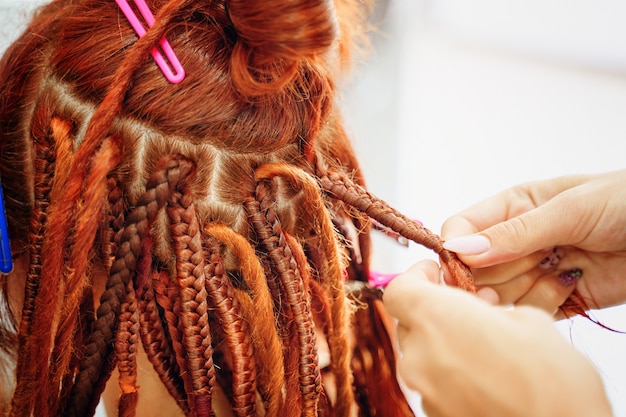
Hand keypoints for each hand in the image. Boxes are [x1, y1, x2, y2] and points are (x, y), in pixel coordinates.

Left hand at [382, 260, 612, 416]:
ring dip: (445, 343)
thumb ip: (489, 307)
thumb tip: (481, 306)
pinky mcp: (434, 414)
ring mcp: (423, 391)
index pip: (399, 289)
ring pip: (422, 353)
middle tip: (471, 309)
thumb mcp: (529, 322)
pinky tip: (486, 376)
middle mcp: (418, 355)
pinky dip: (452, 373)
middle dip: (436, 311)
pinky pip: (434, 383)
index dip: (416, 277)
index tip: (438, 273)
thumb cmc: (553, 381)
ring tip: (485, 345)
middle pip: (410, 322)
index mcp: (435, 319)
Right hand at [441, 169, 625, 313]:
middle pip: (477, 268)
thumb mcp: (570, 209)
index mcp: (513, 206)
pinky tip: (570, 286)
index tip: (461, 270)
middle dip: (488, 280)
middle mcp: (517, 240)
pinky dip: (544, 306)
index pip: (463, 229)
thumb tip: (460, 248)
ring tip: (557, 275)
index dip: (455, 250)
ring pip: (501, 293)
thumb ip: (516, 232)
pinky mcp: (556, 297)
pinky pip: (530, 311)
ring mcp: (536, 269)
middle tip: (506, 286)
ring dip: (522, 292)